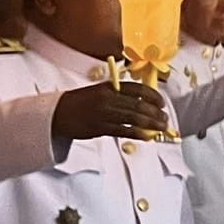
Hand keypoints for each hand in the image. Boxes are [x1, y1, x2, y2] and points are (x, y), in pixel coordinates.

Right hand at [52, 80, 168, 140]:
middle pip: (139, 105)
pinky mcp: (100, 128)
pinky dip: (138, 134)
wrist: (58, 113)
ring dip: (151, 123)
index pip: (137, 89)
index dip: (153, 96)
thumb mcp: (100, 91)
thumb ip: (119, 94)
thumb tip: (143, 101)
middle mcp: (108, 99)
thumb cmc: (81, 102)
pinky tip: (147, 136)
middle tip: (165, 118)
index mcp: (110, 87)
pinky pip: (124, 131)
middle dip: (155, 113)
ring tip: (161, 127)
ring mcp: (104, 114)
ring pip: (134, 119)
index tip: (162, 103)